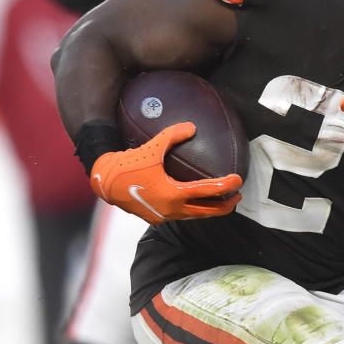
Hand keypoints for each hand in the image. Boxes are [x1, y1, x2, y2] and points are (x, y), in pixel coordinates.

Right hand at [90, 122, 242, 223]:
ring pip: (193, 216)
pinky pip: (181, 215)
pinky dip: (193, 209)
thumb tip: (192, 126)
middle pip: (205, 212)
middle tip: (238, 197)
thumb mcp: (152, 146)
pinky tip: (196, 200)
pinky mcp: (155, 217)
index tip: (239, 180)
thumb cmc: (128, 164)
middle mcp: (170, 210)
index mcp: (172, 194)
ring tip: (222, 201)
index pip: (206, 192)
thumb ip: (173, 135)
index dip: (225, 186)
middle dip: (224, 207)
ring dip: (209, 210)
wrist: (104, 181)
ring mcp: (162, 216)